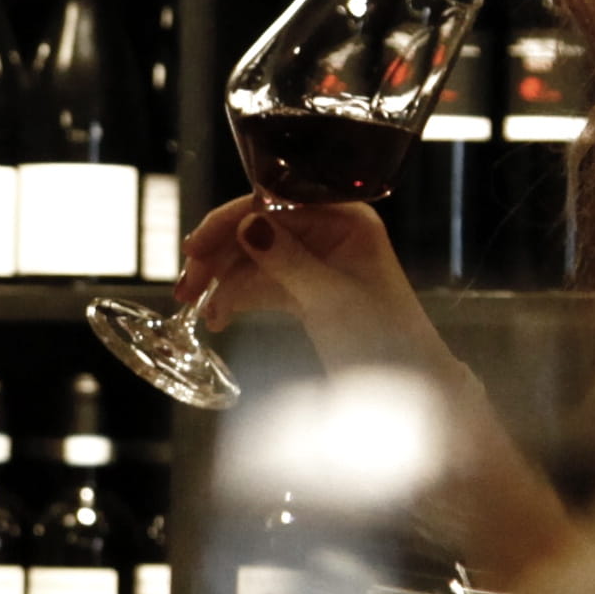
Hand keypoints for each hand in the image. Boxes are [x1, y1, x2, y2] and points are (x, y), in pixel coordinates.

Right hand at [176, 195, 444, 373]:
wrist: (407, 388)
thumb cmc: (383, 340)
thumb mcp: (330, 298)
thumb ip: (286, 260)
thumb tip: (247, 225)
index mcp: (345, 219)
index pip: (273, 204)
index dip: (230, 222)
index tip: (195, 248)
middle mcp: (330, 232)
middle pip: (258, 228)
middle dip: (220, 256)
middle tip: (187, 288)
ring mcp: (317, 261)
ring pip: (255, 257)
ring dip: (224, 281)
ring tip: (199, 312)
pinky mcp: (308, 290)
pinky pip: (264, 283)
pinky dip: (240, 297)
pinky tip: (219, 318)